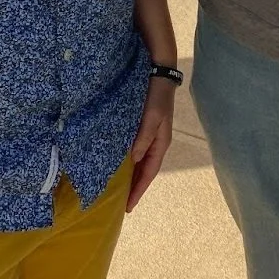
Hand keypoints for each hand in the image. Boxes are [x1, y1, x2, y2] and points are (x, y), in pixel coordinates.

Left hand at [127, 77, 175, 211]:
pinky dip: (128, 159)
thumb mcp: (152, 117)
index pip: (148, 173)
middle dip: (135, 186)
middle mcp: (155, 141)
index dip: (138, 190)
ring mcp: (149, 133)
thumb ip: (143, 137)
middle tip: (121, 203)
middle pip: (144, 170)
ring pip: (139, 160)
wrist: (158, 71)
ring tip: (118, 188)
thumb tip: (134, 160)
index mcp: (160, 143)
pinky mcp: (141, 125)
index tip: (127, 207)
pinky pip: (134, 148)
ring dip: (131, 174)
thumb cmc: (157, 95)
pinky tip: (118, 162)